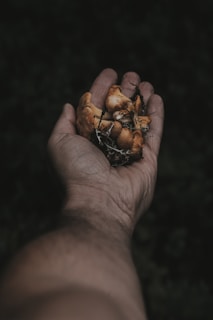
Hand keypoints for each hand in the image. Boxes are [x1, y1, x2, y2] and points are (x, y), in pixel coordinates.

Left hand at [48, 68, 163, 234]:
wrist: (100, 201)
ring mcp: (129, 149)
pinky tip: (156, 98)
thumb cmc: (76, 172)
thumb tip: (68, 106)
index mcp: (88, 137)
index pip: (97, 107)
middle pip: (119, 111)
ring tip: (145, 83)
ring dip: (142, 99)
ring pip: (138, 119)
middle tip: (131, 75)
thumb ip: (64, 123)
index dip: (103, 88)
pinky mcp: (148, 157)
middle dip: (125, 91)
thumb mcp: (59, 143)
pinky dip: (156, 115)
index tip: (110, 72)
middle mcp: (109, 142)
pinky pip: (154, 132)